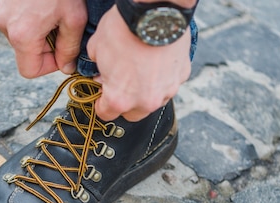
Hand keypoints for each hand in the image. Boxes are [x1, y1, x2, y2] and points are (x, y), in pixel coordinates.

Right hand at [0, 0, 87, 77]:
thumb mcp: (73, 19)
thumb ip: (69, 49)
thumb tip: (66, 67)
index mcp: (22, 35)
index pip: (30, 71)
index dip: (48, 66)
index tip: (61, 52)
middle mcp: (5, 27)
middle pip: (26, 55)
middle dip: (45, 48)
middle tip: (61, 28)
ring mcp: (0, 15)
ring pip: (22, 40)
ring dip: (39, 35)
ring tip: (51, 15)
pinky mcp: (1, 7)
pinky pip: (16, 26)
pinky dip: (31, 23)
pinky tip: (42, 9)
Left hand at [86, 5, 192, 121]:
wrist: (155, 10)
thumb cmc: (124, 29)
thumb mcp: (97, 48)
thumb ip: (97, 68)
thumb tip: (101, 73)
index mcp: (120, 99)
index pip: (106, 115)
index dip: (101, 104)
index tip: (102, 96)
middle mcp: (145, 101)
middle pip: (132, 115)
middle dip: (125, 103)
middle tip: (121, 83)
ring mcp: (167, 90)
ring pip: (153, 101)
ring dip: (146, 92)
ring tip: (141, 69)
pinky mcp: (182, 76)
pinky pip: (169, 83)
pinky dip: (163, 77)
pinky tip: (156, 60)